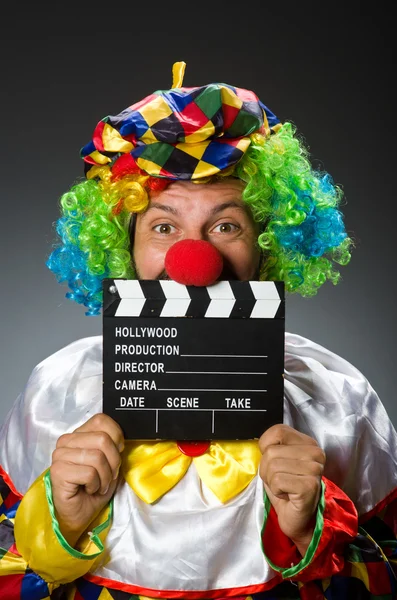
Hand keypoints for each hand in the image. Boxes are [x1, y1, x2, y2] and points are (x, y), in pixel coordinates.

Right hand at [50, 413, 124, 546]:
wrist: (81, 514)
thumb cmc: (95, 486)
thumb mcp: (110, 461)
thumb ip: (113, 444)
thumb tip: (121, 437)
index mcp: (78, 433)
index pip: (102, 420)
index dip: (116, 437)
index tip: (116, 454)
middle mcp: (66, 441)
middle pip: (103, 439)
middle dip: (113, 461)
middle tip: (108, 475)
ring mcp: (59, 455)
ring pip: (97, 457)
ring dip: (105, 476)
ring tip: (99, 484)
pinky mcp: (58, 471)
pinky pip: (89, 473)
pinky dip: (96, 484)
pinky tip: (89, 489)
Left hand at [259, 424, 325, 555]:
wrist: (299, 519)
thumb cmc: (286, 489)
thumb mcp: (277, 461)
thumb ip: (273, 447)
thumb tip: (261, 443)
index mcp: (308, 443)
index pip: (278, 430)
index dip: (266, 447)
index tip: (274, 462)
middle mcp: (315, 453)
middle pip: (271, 451)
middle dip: (267, 469)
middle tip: (280, 482)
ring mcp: (314, 469)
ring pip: (272, 465)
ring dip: (271, 482)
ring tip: (284, 489)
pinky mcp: (309, 486)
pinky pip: (277, 481)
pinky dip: (276, 491)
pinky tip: (287, 496)